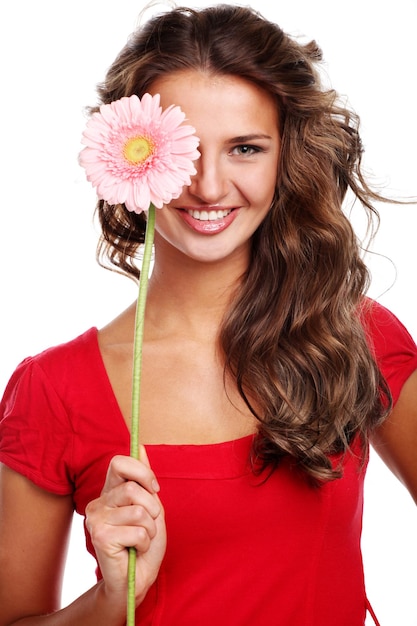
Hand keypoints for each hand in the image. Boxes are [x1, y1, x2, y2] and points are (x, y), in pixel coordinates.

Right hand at [85, 447, 165, 608]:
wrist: (136, 579)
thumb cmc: (144, 542)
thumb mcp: (150, 506)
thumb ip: (144, 478)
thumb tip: (141, 446)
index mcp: (110, 491)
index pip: (119, 462)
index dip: (142, 472)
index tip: (154, 489)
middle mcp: (99, 502)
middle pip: (133, 488)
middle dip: (152, 509)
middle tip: (148, 524)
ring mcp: (96, 519)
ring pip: (139, 511)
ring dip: (150, 529)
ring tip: (142, 539)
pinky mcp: (100, 537)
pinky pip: (137, 531)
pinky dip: (145, 542)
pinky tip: (135, 550)